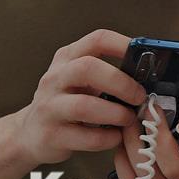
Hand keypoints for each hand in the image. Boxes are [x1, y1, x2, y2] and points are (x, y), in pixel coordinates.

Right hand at [14, 29, 145, 165]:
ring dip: (115, 113)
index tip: (145, 57)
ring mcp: (49, 106)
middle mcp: (55, 78)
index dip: (124, 45)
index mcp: (67, 59)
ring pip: (84, 106)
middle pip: (88, 68)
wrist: (30, 132)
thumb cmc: (64, 103)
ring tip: (128, 119)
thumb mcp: (79, 80)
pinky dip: (107, 138)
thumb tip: (148, 76)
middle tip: (139, 96)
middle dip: (121, 83)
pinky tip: (115, 136)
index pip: (97, 40)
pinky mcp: (50, 135)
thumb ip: (106, 73)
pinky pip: (86, 137)